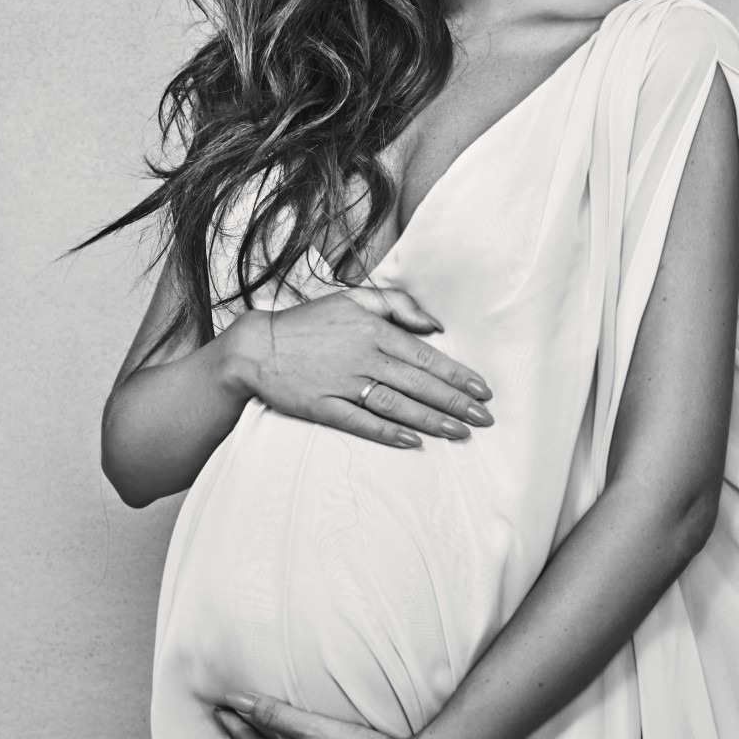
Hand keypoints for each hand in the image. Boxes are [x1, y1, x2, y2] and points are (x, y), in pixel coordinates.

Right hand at [219, 286, 493, 448]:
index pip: (425, 356)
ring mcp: (342, 384)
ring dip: (430, 419)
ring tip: (458, 432)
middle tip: (483, 419)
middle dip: (454, 402)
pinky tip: (413, 441)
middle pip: (418, 383)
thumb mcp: (353, 298)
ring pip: (396, 404)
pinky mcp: (323, 407)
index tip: (482, 390)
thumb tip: (435, 324)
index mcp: (372, 330)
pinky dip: (388, 432)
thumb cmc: (308, 323)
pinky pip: (361, 422)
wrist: (255, 348)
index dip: (457, 375)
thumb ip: (397, 305)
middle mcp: (362, 357)